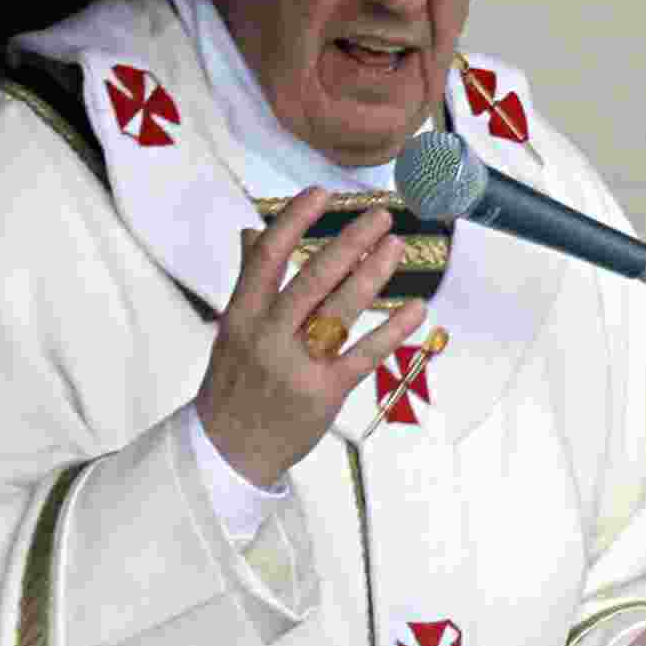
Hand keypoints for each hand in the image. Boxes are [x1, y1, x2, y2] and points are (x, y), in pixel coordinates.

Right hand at [195, 187, 426, 487]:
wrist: (229, 451)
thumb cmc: (233, 385)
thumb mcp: (232, 330)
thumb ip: (248, 281)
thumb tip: (251, 233)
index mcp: (241, 315)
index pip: (267, 256)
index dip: (295, 220)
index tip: (322, 193)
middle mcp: (267, 336)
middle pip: (312, 278)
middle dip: (349, 242)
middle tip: (380, 217)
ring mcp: (296, 365)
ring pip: (340, 311)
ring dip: (373, 275)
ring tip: (396, 247)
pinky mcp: (324, 393)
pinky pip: (364, 355)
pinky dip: (392, 331)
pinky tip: (416, 309)